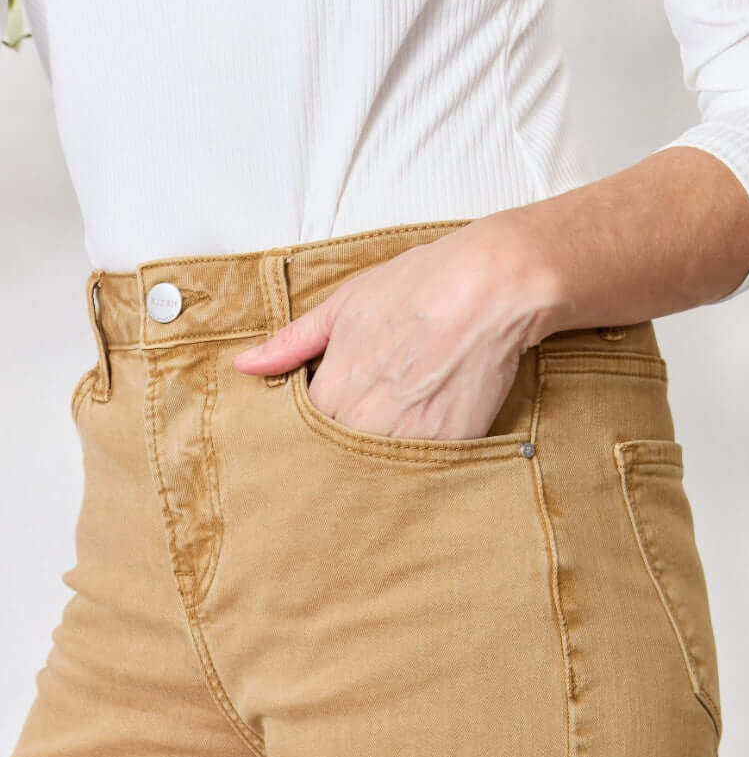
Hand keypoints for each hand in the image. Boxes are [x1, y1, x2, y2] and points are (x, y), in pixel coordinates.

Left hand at [233, 215, 570, 440]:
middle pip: (339, 458)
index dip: (316, 427)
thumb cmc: (420, 285)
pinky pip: (424, 470)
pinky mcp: (450, 446)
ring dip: (381, 462)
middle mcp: (366, 421)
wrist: (492, 288)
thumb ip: (292, 342)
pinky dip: (422, 461)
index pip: (304, 433)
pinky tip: (429, 435)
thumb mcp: (344, 303)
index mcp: (333, 389)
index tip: (331, 417)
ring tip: (396, 436)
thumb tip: (247, 365)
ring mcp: (409, 438)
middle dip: (345, 450)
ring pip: (379, 471)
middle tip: (362, 434)